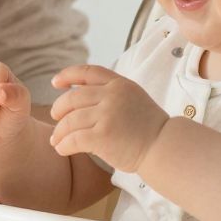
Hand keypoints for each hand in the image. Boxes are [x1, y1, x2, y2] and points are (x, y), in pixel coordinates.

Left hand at [47, 64, 172, 173]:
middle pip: (73, 97)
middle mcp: (112, 95)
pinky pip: (74, 139)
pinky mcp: (103, 136)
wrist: (165, 148)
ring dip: (59, 132)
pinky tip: (62, 149)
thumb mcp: (134, 99)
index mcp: (120, 84)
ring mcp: (107, 114)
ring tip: (56, 140)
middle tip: (55, 118)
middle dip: (59, 108)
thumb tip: (82, 96)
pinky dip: (64, 145)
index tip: (55, 83)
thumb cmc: (150, 129)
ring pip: (70, 120)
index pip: (88, 72)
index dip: (68, 75)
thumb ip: (113, 94)